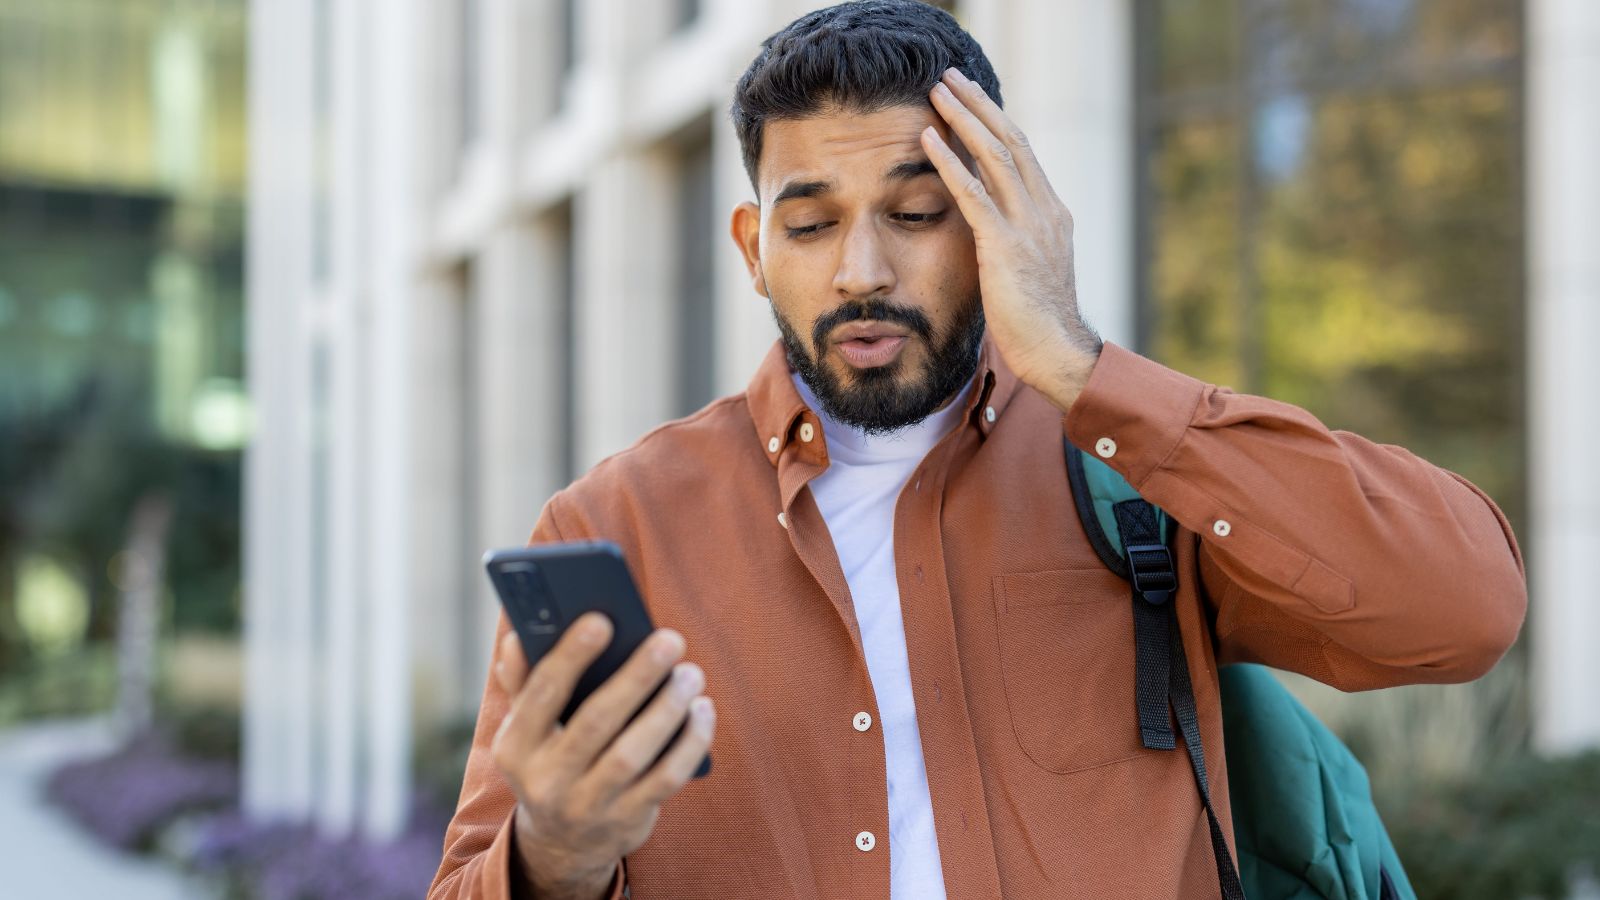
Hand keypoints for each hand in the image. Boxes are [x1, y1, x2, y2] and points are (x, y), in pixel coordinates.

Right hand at [491, 613, 715, 899]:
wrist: (562, 843)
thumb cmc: (550, 759)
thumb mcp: (526, 727)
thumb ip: (523, 680)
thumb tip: (519, 636)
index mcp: (516, 746)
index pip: (542, 693)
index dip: (570, 656)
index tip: (602, 620)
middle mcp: (547, 780)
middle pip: (595, 722)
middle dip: (635, 677)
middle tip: (670, 640)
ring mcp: (588, 805)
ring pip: (632, 754)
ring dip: (667, 709)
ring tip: (690, 674)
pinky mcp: (627, 821)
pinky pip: (666, 779)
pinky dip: (689, 742)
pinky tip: (703, 709)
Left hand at [922, 66, 1102, 410]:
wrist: (1057, 352)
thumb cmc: (1037, 322)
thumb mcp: (1028, 270)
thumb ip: (1012, 240)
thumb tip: (985, 230)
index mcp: (1052, 214)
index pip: (1023, 154)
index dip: (994, 122)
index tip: (970, 99)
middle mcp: (1045, 211)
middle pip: (1010, 140)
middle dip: (978, 105)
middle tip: (950, 76)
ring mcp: (1028, 226)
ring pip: (995, 155)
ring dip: (963, 119)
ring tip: (936, 92)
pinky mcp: (1005, 247)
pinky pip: (974, 194)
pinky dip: (948, 163)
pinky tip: (927, 140)